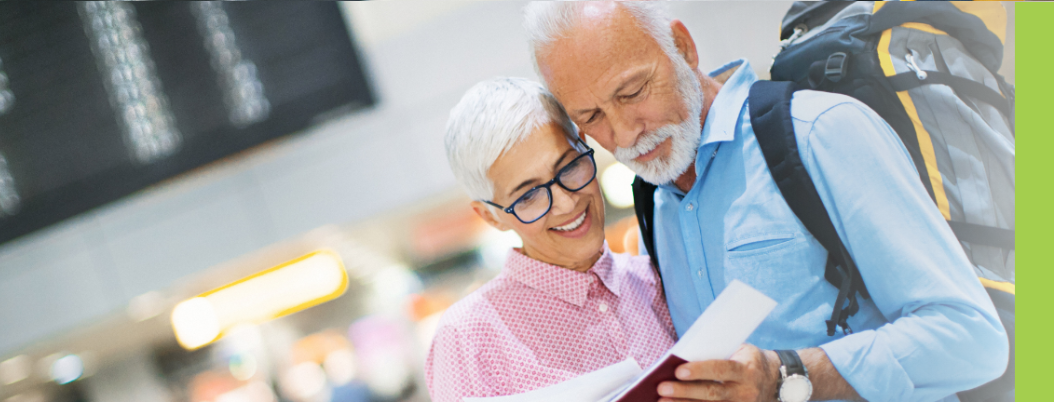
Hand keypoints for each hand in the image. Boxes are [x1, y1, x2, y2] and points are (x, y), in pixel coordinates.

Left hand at [657, 344, 780, 401]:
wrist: (776, 381)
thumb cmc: (747, 361)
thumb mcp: (739, 352)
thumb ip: (716, 354)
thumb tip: (682, 358)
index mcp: (746, 370)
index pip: (721, 369)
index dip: (699, 370)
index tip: (678, 371)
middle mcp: (745, 392)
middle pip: (712, 393)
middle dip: (685, 391)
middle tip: (662, 387)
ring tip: (662, 401)